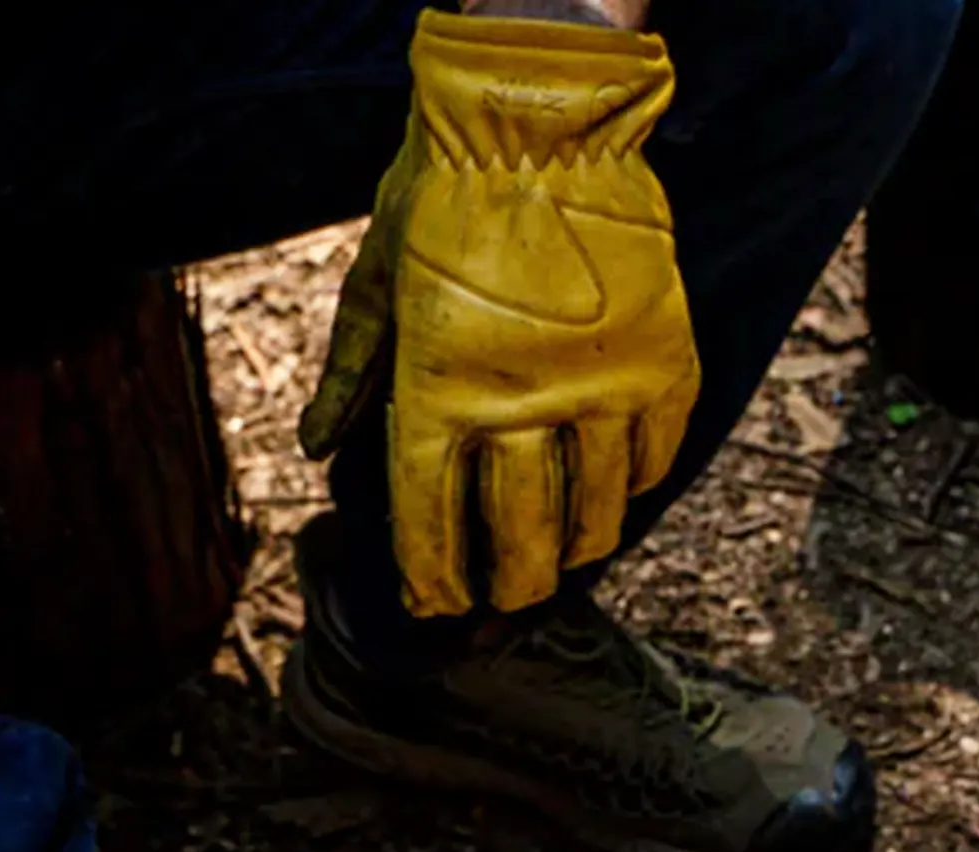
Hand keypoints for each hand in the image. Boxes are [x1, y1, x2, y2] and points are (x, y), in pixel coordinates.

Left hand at [298, 9, 701, 617]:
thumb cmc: (443, 191)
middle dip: (509, 584)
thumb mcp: (377, 278)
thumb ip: (351, 369)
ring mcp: (601, 387)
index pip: (430, 516)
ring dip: (578, 550)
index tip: (434, 603)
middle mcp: (522, 403)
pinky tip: (620, 495)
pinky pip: (654, 452)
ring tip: (566, 565)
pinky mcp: (660, 361)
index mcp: (439, 389)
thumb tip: (317, 446)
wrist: (540, 119)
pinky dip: (636, 483)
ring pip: (597, 509)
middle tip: (506, 605)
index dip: (432, 573)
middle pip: (519, 533)